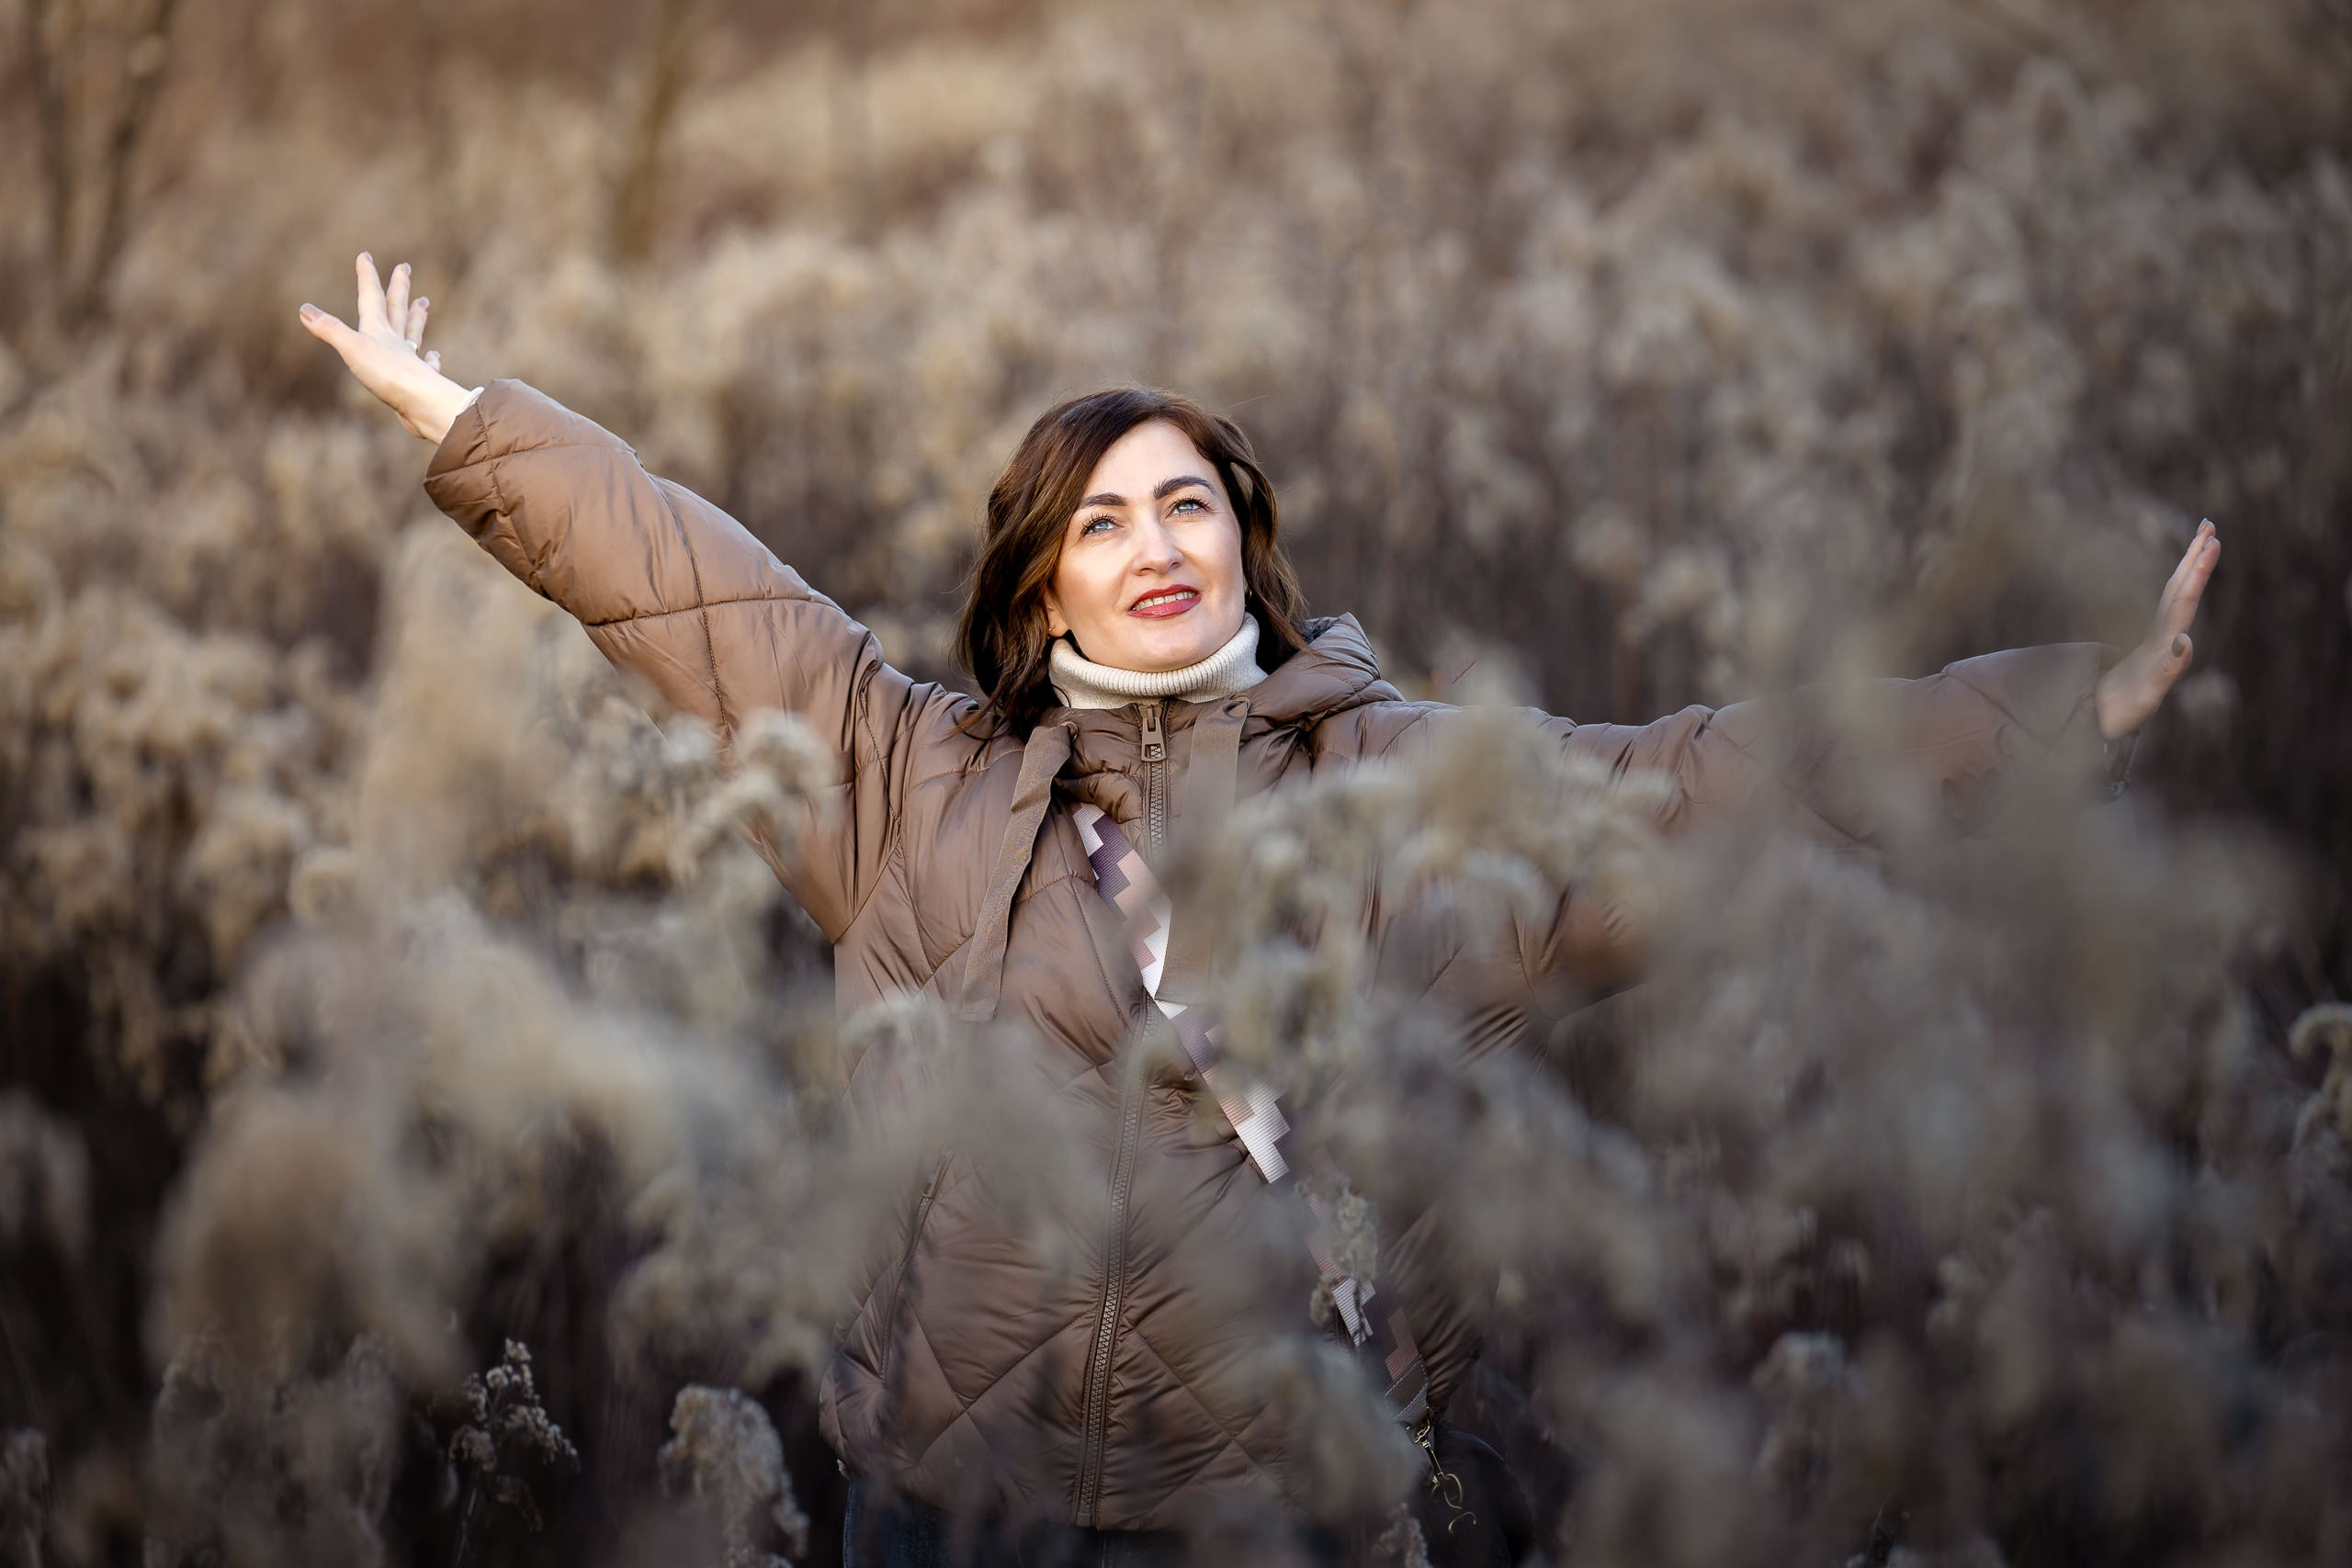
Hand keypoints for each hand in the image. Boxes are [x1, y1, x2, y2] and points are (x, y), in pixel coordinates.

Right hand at [297, 252, 478, 443]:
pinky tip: (433, 355)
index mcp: (378, 330)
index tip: (366, 256)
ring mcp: (410, 360)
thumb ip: (329, 329)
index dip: (367, 276)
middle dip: (398, 286)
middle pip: (397, 308)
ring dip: (416, 316)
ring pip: (413, 332)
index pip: (371, 297)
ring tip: (424, 302)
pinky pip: (426, 364)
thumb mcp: (351, 348)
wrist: (422, 403)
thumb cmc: (387, 374)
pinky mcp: (419, 381)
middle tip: (404, 267)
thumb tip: (304, 309)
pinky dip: (429, 358)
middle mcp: (396, 341)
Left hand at [2094, 519, 2219, 740]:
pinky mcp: (2156, 649)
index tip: (2211, 542)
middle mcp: (2158, 635)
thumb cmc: (2121, 711)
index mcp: (2160, 641)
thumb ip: (2168, 668)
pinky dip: (2184, 592)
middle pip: (2178, 589)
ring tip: (2203, 542)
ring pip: (2173, 596)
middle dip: (2194, 558)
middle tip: (2210, 526)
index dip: (2198, 572)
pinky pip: (2171, 612)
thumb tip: (2186, 639)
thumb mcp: (2147, 694)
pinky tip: (2190, 581)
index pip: (2182, 598)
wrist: (2096, 721)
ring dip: (2189, 569)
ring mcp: (2156, 640)